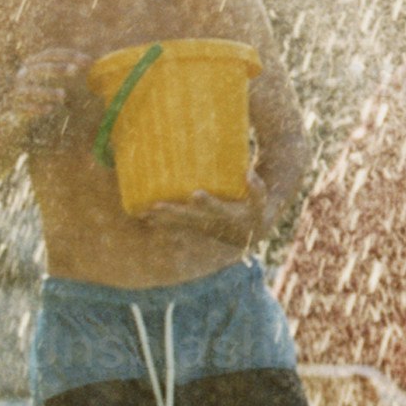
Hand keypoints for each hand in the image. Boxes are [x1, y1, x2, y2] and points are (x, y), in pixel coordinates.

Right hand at [7, 46, 91, 137]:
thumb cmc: (23, 91)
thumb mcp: (37, 77)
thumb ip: (54, 69)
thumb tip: (83, 64)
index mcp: (30, 64)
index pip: (50, 54)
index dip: (69, 55)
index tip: (88, 60)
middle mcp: (21, 74)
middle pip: (39, 67)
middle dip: (57, 68)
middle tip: (76, 70)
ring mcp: (13, 90)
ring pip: (30, 89)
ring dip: (46, 92)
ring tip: (63, 95)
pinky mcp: (8, 105)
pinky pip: (21, 107)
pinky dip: (35, 108)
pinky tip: (49, 110)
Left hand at [143, 187, 265, 250]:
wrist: (249, 233)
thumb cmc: (255, 211)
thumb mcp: (261, 202)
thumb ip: (257, 189)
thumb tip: (248, 172)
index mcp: (227, 215)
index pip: (216, 208)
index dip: (207, 202)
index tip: (196, 194)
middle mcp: (211, 223)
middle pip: (189, 218)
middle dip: (173, 212)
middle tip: (155, 206)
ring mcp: (201, 226)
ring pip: (178, 223)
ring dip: (161, 219)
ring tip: (143, 213)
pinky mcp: (194, 226)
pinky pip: (175, 225)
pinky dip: (160, 222)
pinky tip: (144, 216)